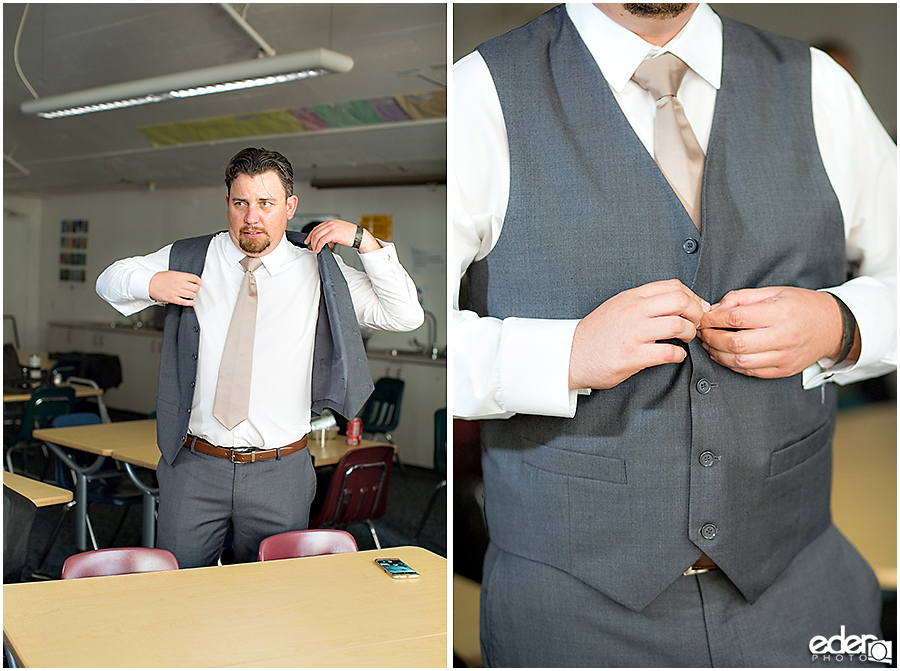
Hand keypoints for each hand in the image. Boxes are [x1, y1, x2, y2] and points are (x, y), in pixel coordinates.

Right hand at [149, 271, 201, 305]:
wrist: (150, 283)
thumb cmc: (160, 278)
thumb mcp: (173, 273)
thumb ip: (183, 276)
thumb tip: (192, 280)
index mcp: (180, 276)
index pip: (195, 279)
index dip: (199, 282)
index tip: (198, 283)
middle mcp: (179, 284)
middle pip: (195, 288)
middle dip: (196, 289)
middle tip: (194, 289)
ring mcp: (176, 292)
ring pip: (191, 295)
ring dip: (192, 295)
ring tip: (190, 294)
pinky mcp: (173, 299)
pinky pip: (185, 302)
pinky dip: (190, 303)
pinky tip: (192, 302)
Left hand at [304, 219, 381, 253]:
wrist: (359, 236)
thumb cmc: (350, 235)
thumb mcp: (338, 230)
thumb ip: (330, 232)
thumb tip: (322, 239)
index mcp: (331, 222)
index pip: (317, 228)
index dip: (310, 234)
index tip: (307, 240)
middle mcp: (331, 223)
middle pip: (316, 231)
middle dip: (311, 240)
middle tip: (310, 247)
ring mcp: (332, 228)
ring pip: (318, 236)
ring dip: (314, 244)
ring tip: (315, 250)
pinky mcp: (334, 234)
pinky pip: (323, 240)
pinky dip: (319, 246)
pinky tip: (318, 250)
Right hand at [568, 279, 708, 389]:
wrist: (570, 355)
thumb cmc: (596, 334)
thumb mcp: (617, 307)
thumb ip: (642, 302)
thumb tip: (675, 304)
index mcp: (631, 297)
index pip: (672, 286)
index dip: (692, 297)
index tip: (695, 308)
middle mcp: (633, 311)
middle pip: (681, 301)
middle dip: (696, 313)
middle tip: (695, 324)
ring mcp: (633, 333)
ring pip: (678, 325)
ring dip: (689, 334)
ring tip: (684, 339)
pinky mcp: (632, 356)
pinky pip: (668, 352)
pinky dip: (679, 355)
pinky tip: (674, 355)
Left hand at [697, 286, 846, 377]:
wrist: (833, 327)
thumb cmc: (802, 306)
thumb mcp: (774, 291)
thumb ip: (743, 298)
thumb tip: (716, 308)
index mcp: (780, 313)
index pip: (737, 318)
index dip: (714, 319)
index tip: (703, 317)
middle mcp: (783, 337)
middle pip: (736, 343)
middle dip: (712, 338)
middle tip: (702, 332)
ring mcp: (784, 356)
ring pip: (740, 361)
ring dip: (718, 354)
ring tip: (709, 344)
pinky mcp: (783, 370)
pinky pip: (750, 371)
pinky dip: (732, 365)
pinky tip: (724, 355)